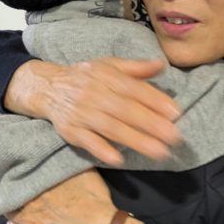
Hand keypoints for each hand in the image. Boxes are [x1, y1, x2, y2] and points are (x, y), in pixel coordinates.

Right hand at [5, 58, 181, 165]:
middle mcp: (94, 94)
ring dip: (135, 140)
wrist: (47, 87)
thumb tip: (161, 64)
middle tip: (174, 137)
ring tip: (158, 152)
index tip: (176, 112)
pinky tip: (119, 159)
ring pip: (111, 127)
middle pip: (125, 110)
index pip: (134, 89)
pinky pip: (87, 141)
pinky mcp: (71, 131)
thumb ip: (135, 68)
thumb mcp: (108, 66)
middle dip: (151, 124)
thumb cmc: (85, 78)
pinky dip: (101, 149)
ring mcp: (82, 113)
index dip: (155, 100)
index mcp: (106, 76)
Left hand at [6, 170, 130, 223]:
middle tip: (22, 188)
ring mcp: (27, 222)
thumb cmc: (93, 199)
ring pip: (11, 213)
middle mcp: (27, 201)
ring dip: (14, 207)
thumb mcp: (83, 171)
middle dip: (16, 190)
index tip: (20, 172)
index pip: (18, 175)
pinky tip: (17, 222)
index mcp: (38, 183)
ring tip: (19, 204)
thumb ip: (66, 163)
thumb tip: (59, 154)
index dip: (19, 174)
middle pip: (12, 194)